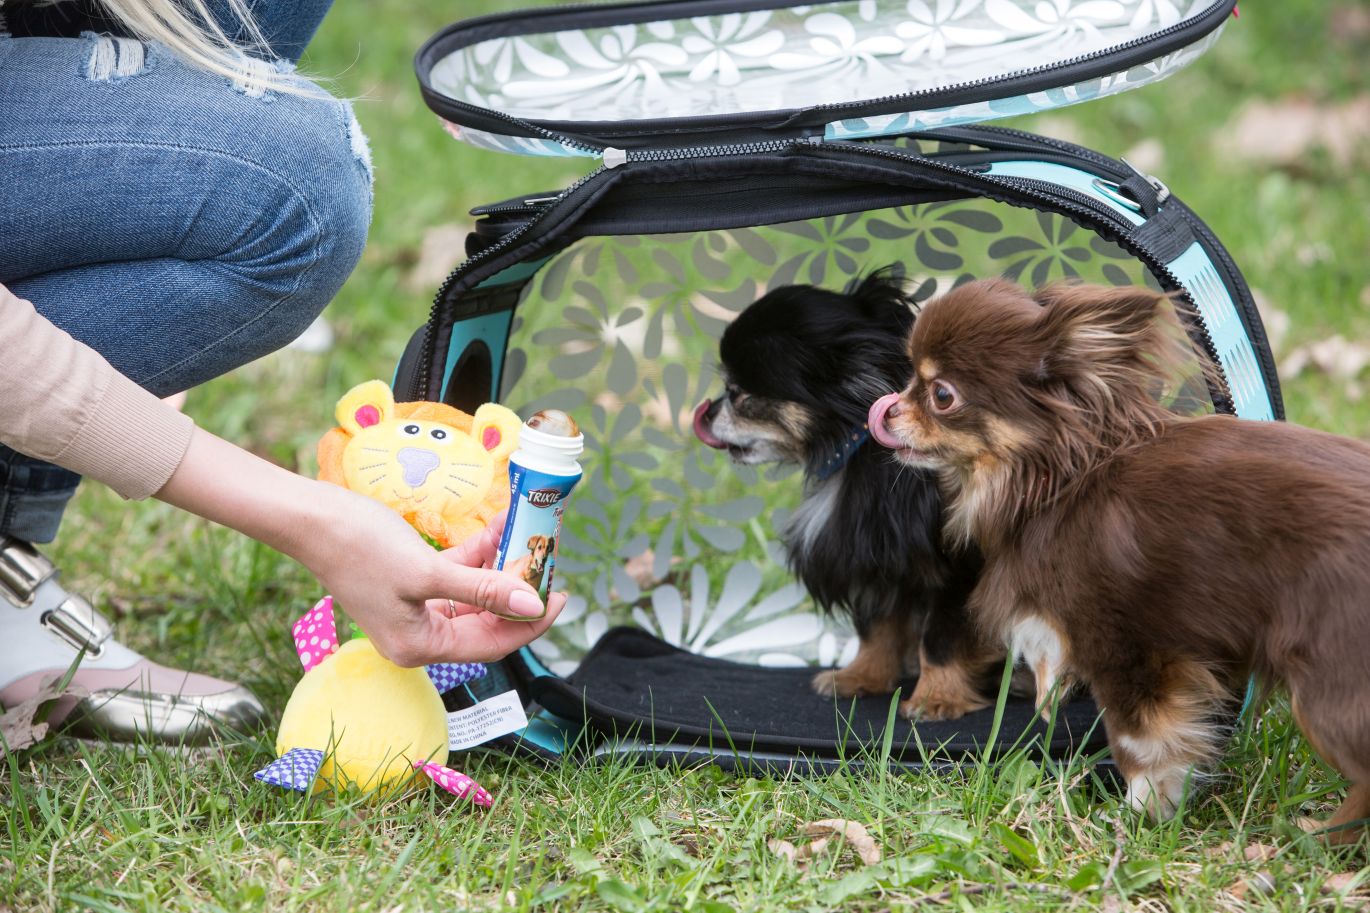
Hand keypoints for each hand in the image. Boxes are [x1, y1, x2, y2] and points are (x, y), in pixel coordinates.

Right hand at [301, 493, 564, 666]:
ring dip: (501, 564)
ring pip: (476, 593)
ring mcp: (416, 608)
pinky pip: (458, 573)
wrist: (311, 517)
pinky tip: (500, 525)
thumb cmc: (359, 547)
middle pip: (487, 620)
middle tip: (548, 560)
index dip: (530, 622)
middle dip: (519, 589)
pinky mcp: (413, 581)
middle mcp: (420, 634)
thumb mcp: (428, 572)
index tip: (561, 595)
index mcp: (420, 646)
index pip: (492, 644)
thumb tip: (532, 605)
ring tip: (529, 536)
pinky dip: (479, 552)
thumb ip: (483, 590)